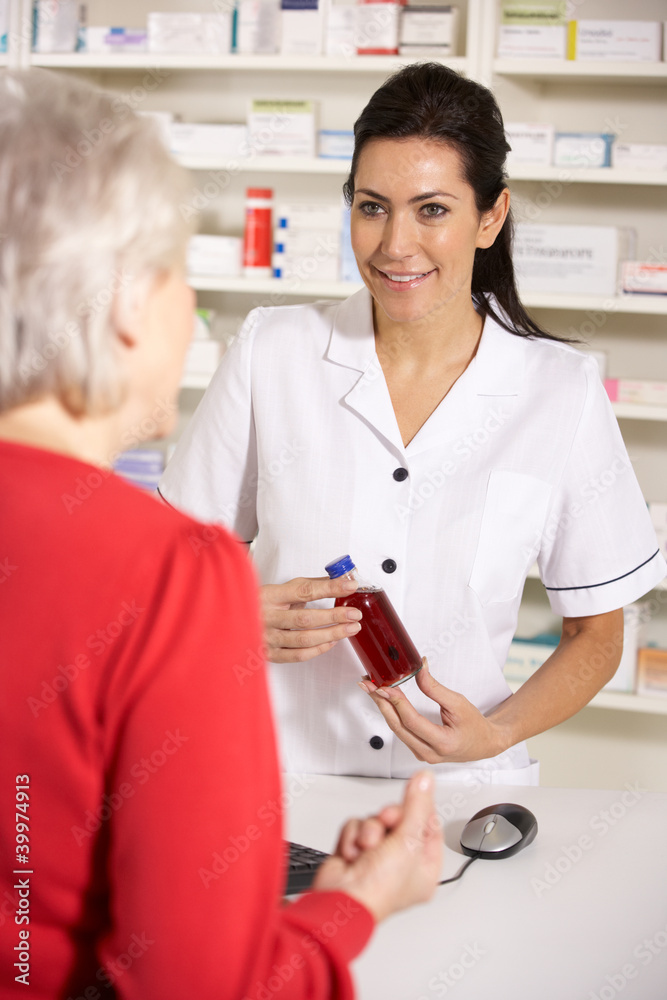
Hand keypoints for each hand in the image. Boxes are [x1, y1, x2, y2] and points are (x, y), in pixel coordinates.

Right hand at [260, 576, 361, 662]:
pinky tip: (331, 641)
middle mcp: (266, 617)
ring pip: (304, 639)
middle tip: (354, 614)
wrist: (231, 622)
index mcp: (269, 595)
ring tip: (350, 629)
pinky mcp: (268, 654)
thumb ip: (307, 586)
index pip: (304, 590)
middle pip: (305, 618)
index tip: (350, 586)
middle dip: (335, 616)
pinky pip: (297, 655)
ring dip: (331, 634)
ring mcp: (266, 638)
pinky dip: (318, 649)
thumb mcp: (279, 590)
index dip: (330, 588)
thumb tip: (338, 580)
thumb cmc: (259, 604)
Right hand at [311, 771, 441, 922]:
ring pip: (375, 822)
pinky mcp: (355, 853)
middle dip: (389, 819)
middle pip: (401, 820)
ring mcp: (377, 859)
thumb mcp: (408, 841)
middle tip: (386, 822)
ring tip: (366, 846)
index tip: (417, 794)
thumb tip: (426, 780)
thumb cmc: (378, 890)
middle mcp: (402, 864)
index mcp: (424, 868)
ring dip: (369, 830)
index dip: (421, 810)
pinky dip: (353, 836)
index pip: (430, 828)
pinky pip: (356, 827)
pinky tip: (353, 853)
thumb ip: (417, 805)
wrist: (341, 900)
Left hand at [359, 659, 504, 763]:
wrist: (484, 743)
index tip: (384, 686)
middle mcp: (429, 753)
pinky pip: (400, 731)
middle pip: (397, 726)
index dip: (396, 702)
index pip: (412, 721)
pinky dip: (391, 714)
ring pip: (396, 729)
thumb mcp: (458, 703)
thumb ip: (435, 688)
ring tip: (371, 689)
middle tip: (368, 684)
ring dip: (382, 707)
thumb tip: (419, 669)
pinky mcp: (418, 750)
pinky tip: (383, 701)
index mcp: (442, 743)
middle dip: (380, 702)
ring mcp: (422, 754)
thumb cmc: (475, 725)